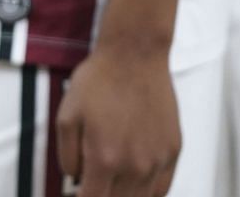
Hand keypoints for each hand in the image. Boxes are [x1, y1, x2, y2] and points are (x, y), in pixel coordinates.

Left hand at [56, 45, 180, 195]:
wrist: (134, 57)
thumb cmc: (99, 82)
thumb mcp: (66, 116)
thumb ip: (67, 156)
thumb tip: (75, 180)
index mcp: (104, 158)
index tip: (77, 194)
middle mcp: (135, 165)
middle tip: (92, 186)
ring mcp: (158, 160)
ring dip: (124, 196)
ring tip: (110, 183)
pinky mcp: (173, 151)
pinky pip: (162, 188)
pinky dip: (147, 192)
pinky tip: (134, 183)